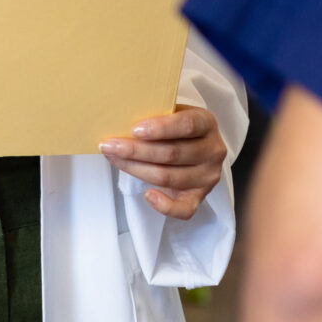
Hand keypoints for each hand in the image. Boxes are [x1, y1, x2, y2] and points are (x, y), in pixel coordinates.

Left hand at [100, 108, 226, 219]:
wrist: (194, 144)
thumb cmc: (175, 126)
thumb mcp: (172, 112)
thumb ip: (155, 113)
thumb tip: (118, 117)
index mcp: (206, 123)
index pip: (187, 125)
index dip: (160, 128)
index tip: (135, 129)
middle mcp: (212, 150)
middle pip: (172, 153)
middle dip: (136, 151)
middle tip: (109, 145)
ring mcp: (208, 176)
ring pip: (168, 177)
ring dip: (136, 169)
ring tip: (113, 159)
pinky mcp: (200, 196)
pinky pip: (184, 209)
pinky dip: (165, 205)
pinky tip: (147, 195)